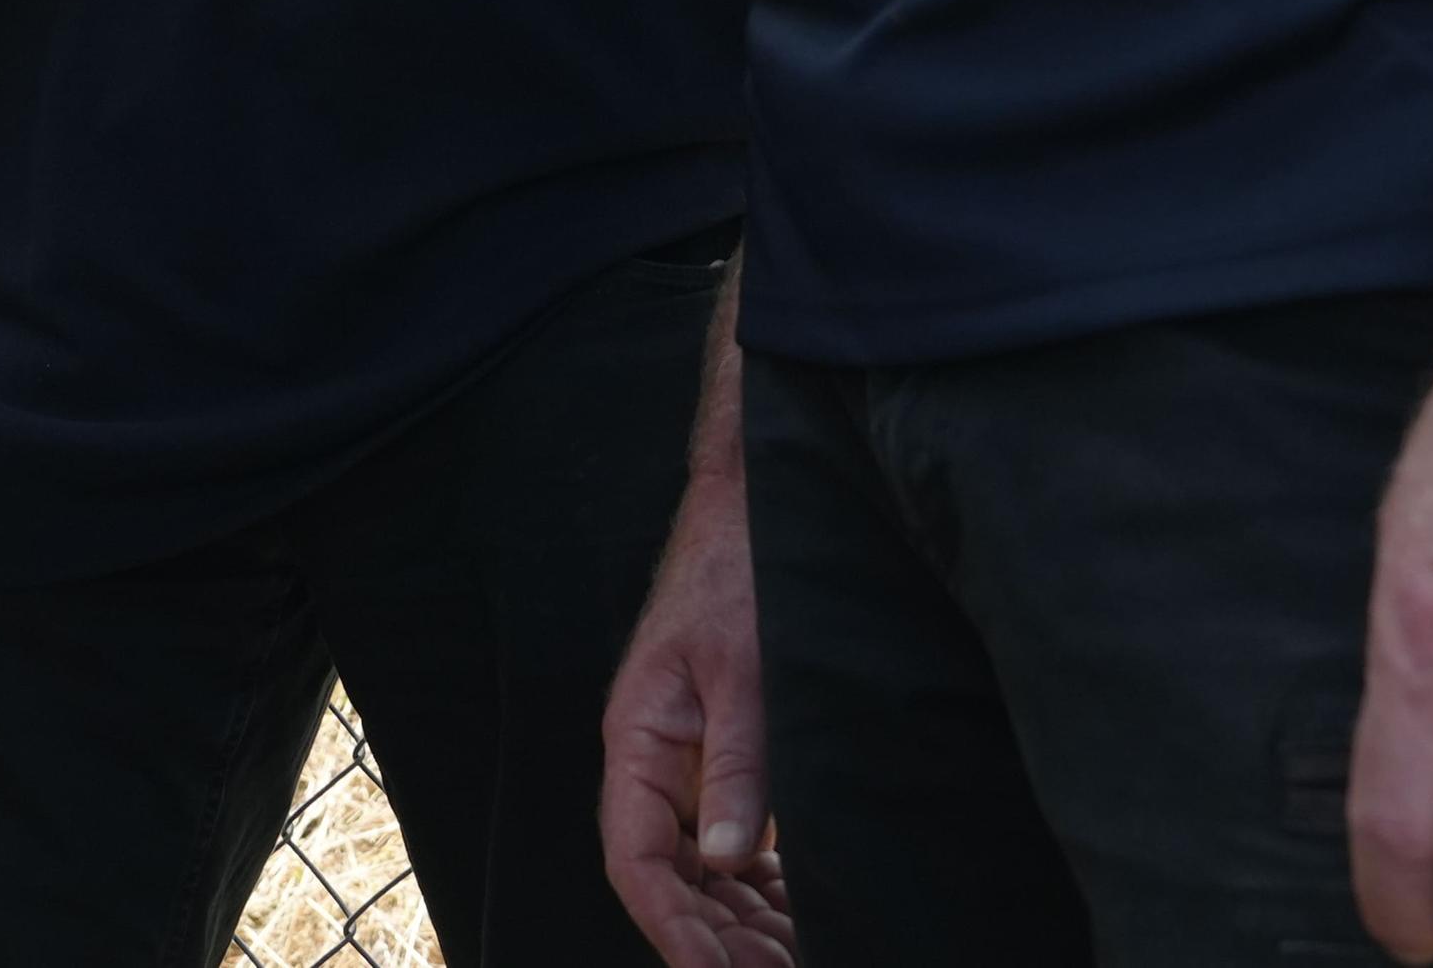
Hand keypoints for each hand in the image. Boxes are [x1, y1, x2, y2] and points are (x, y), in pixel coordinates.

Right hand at [599, 468, 788, 967]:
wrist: (755, 509)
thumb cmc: (739, 571)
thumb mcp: (746, 667)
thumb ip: (740, 762)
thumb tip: (735, 857)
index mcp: (638, 737)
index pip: (638, 858)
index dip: (673, 927)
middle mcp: (655, 759)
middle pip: (670, 876)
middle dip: (717, 938)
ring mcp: (688, 760)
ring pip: (703, 867)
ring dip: (741, 919)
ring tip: (792, 958)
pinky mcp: (723, 753)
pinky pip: (732, 838)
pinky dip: (761, 881)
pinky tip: (795, 911)